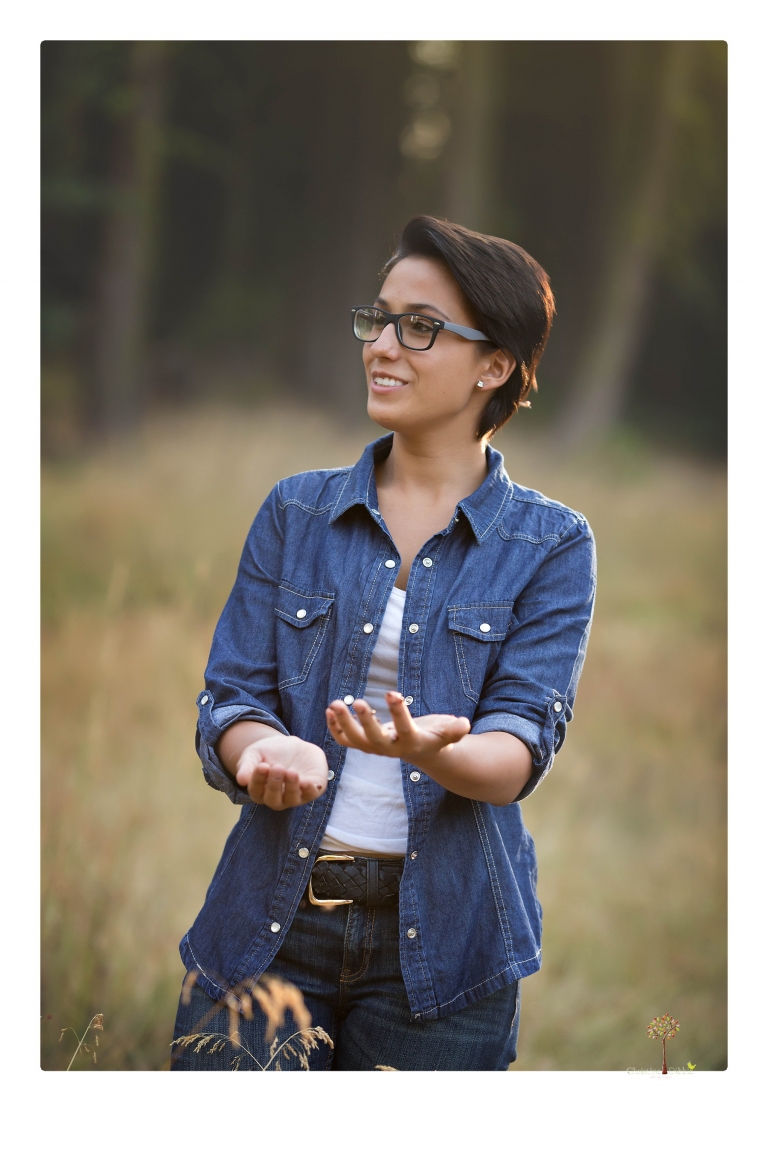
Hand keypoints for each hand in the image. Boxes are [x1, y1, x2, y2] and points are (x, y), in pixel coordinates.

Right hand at [234, 735, 328, 809]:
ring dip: (291, 787)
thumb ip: (247, 765)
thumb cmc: (270, 752)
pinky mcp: (312, 790)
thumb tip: (241, 780)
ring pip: (292, 799)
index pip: (256, 791)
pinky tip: (306, 782)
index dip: (258, 780)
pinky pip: (310, 794)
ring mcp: (295, 796)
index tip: (261, 766)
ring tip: (291, 772)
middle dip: (275, 785)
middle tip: (277, 768)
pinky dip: (309, 790)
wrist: (293, 745)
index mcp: (260, 791)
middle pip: (273, 799)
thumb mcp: (255, 753)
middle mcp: (277, 798)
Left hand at [325, 693, 469, 766]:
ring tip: (335, 703)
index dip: (398, 712)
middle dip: (364, 722)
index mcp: (411, 743)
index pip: (404, 728)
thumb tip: (464, 725)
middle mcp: (390, 749)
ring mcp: (375, 748)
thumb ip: (455, 731)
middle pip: (374, 739)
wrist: (423, 752)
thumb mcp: (448, 733)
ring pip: (354, 740)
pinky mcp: (364, 745)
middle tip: (358, 701)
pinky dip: (335, 728)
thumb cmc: (437, 737)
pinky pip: (345, 740)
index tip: (392, 692)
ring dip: (343, 723)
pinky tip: (330, 711)